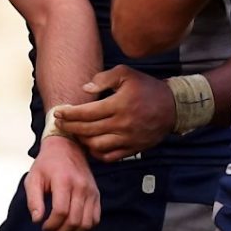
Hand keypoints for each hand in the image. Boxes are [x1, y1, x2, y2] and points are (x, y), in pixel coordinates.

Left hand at [24, 134, 99, 230]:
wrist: (66, 146)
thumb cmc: (48, 163)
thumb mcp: (33, 178)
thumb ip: (33, 200)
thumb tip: (37, 219)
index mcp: (63, 180)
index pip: (61, 212)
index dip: (51, 225)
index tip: (43, 225)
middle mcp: (81, 186)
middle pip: (74, 220)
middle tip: (50, 230)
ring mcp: (91, 191)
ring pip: (86, 223)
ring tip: (61, 229)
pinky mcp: (96, 194)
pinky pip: (95, 219)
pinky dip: (85, 227)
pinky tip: (73, 224)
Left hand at [55, 65, 175, 161]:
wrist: (172, 106)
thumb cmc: (147, 87)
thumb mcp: (126, 74)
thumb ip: (104, 78)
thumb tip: (85, 89)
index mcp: (119, 104)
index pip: (87, 112)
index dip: (70, 114)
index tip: (58, 113)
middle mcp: (123, 124)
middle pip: (88, 130)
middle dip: (70, 127)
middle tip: (59, 124)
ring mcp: (128, 138)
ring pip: (97, 145)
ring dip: (82, 141)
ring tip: (75, 133)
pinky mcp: (133, 148)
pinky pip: (110, 156)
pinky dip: (97, 153)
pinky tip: (91, 145)